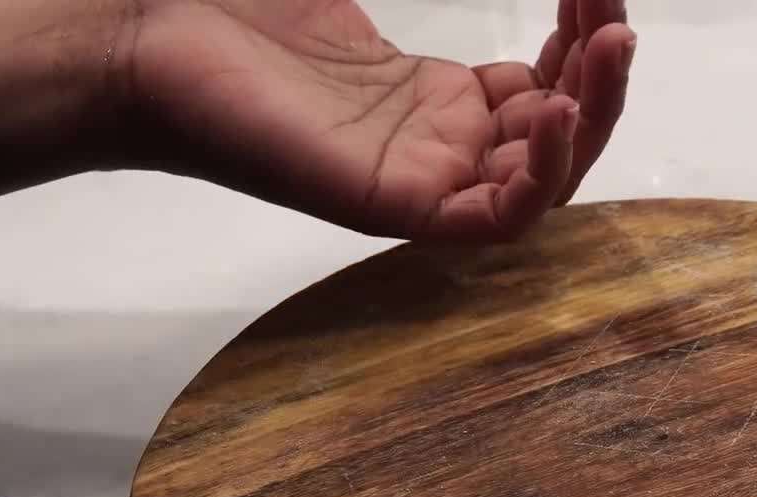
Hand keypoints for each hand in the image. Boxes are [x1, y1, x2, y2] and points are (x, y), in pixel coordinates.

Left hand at [122, 0, 634, 240]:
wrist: (138, 35)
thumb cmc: (227, 12)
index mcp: (433, 103)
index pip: (544, 86)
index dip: (582, 37)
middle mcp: (437, 150)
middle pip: (561, 135)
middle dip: (604, 76)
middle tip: (618, 18)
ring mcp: (420, 182)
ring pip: (547, 178)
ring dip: (592, 116)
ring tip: (609, 46)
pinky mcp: (395, 209)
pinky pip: (499, 216)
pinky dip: (542, 172)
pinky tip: (553, 109)